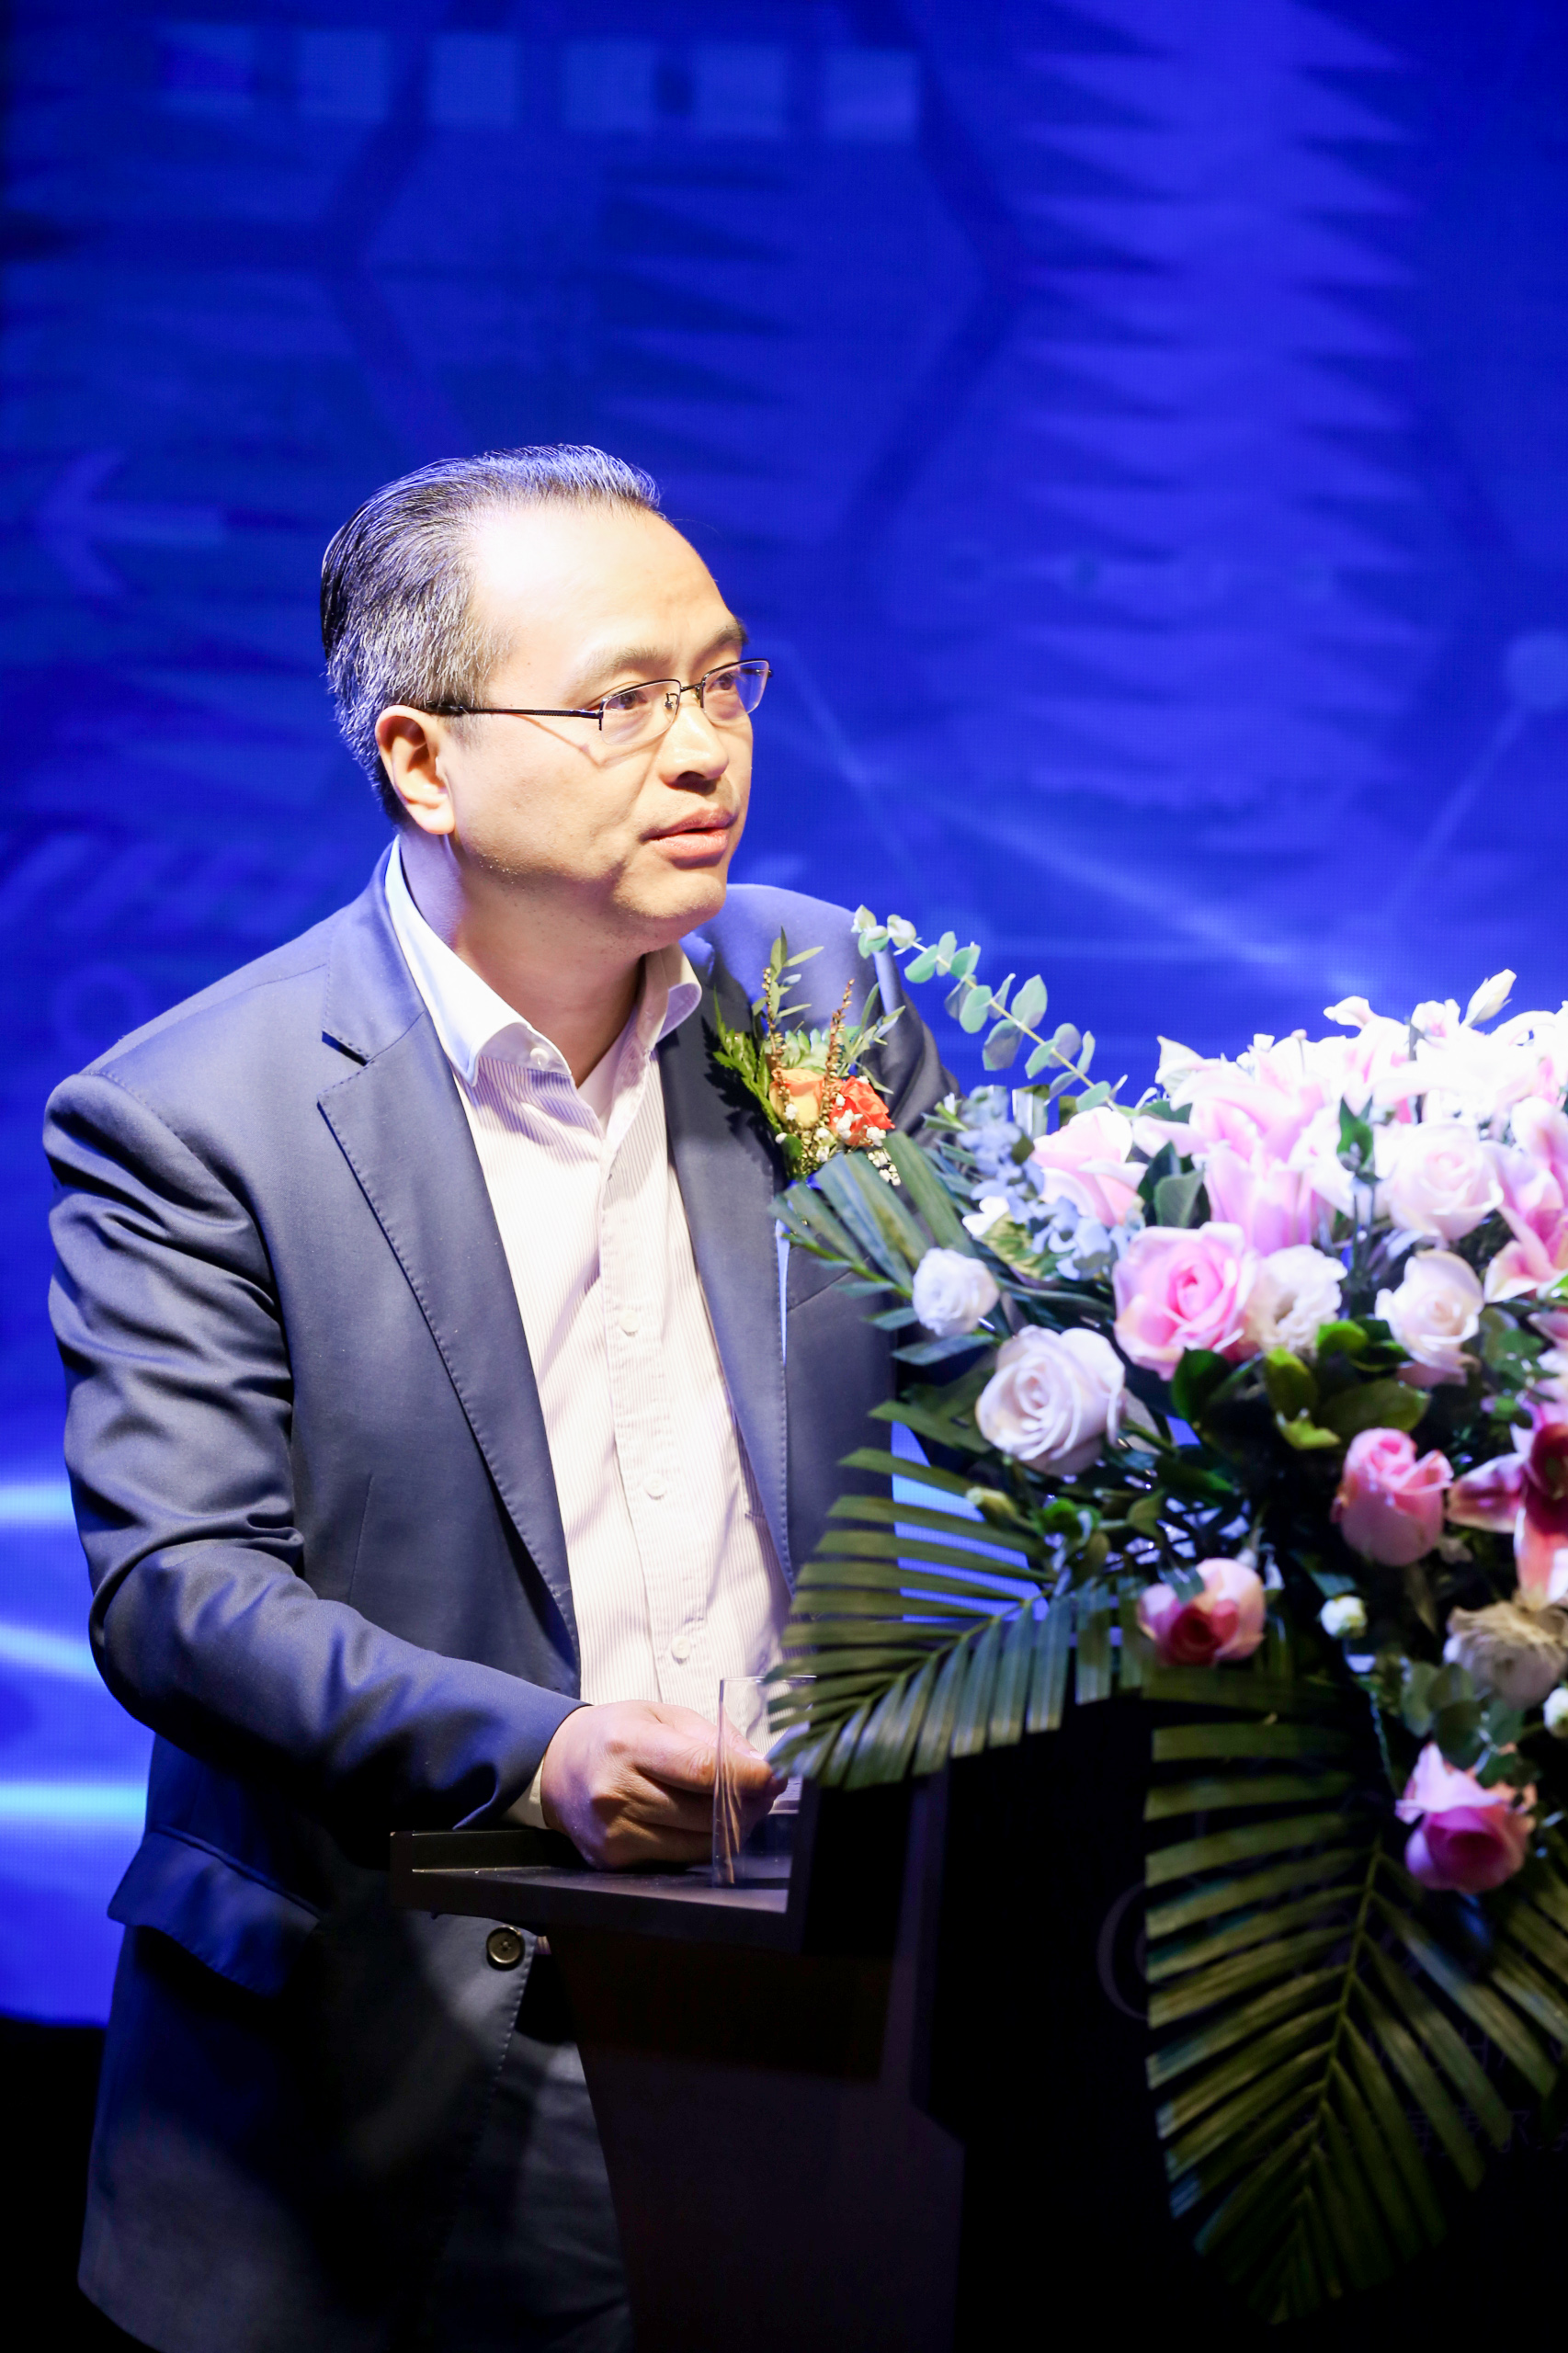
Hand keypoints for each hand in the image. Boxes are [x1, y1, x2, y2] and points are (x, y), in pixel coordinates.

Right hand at [539, 1700, 782, 1868]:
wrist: (557, 1767)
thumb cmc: (613, 1734)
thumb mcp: (660, 1715)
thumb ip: (710, 1737)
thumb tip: (757, 1766)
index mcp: (628, 1745)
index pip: (701, 1769)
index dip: (746, 1777)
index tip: (774, 1775)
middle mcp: (617, 1792)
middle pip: (703, 1811)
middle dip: (746, 1803)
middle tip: (763, 1791)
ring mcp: (613, 1832)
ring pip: (696, 1843)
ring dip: (728, 1829)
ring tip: (738, 1807)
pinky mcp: (612, 1860)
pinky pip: (676, 1859)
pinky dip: (699, 1843)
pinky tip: (703, 1824)